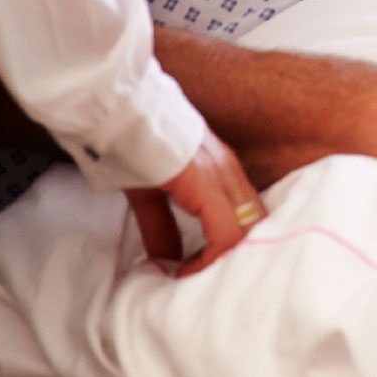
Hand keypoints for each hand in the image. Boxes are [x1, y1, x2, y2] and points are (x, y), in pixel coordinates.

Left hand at [126, 130, 265, 277]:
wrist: (123, 101)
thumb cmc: (126, 145)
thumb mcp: (138, 193)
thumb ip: (158, 229)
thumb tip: (168, 264)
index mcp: (204, 181)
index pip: (228, 235)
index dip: (210, 264)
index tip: (184, 276)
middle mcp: (225, 170)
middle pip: (251, 225)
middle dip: (233, 254)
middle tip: (205, 272)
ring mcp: (228, 161)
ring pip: (254, 211)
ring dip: (239, 238)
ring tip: (210, 256)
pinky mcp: (224, 158)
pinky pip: (244, 196)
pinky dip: (236, 221)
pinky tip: (214, 233)